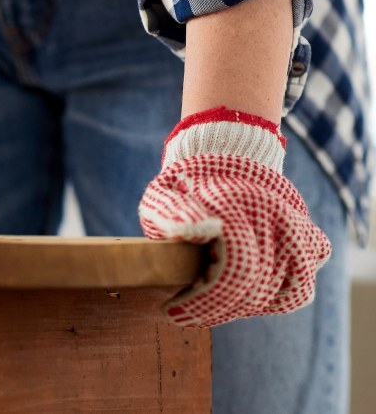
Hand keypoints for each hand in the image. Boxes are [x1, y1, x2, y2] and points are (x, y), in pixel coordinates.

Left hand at [138, 107, 330, 327]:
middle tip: (185, 314)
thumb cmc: (185, 185)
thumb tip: (193, 233)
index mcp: (238, 205)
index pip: (233, 270)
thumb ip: (171, 214)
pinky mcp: (310, 242)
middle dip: (217, 309)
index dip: (203, 301)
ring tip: (213, 308)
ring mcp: (297, 232)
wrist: (223, 160)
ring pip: (285, 294)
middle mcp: (276, 219)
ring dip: (246, 307)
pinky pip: (301, 287)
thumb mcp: (163, 194)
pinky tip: (245, 296)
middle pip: (256, 287)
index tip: (172, 312)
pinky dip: (277, 298)